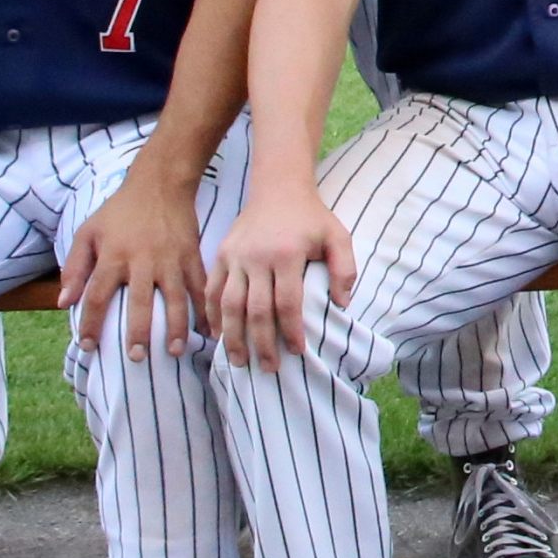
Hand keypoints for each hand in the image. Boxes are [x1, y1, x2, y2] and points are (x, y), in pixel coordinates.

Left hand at [65, 167, 211, 359]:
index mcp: (113, 256)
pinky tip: (208, 330)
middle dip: (139, 333)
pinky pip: (199, 286)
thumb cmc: (119, 211)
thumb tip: (63, 304)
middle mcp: (142, 260)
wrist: (160, 184)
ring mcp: (170, 259)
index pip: (97, 296)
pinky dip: (204, 309)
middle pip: (139, 303)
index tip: (88, 346)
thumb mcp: (88, 232)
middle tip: (137, 358)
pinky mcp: (192, 255)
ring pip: (175, 299)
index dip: (91, 324)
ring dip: (176, 327)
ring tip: (175, 351)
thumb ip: (74, 268)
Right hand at [210, 185, 351, 371]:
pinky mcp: (220, 255)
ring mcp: (234, 257)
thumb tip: (342, 304)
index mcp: (286, 254)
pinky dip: (212, 315)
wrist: (278, 188)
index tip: (297, 352)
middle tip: (269, 369)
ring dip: (232, 337)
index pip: (287, 303)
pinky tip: (217, 336)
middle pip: (255, 310)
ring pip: (229, 305)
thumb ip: (345, 269)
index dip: (291, 331)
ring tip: (239, 362)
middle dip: (262, 343)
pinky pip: (212, 290)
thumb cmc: (312, 217)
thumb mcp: (338, 236)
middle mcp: (256, 257)